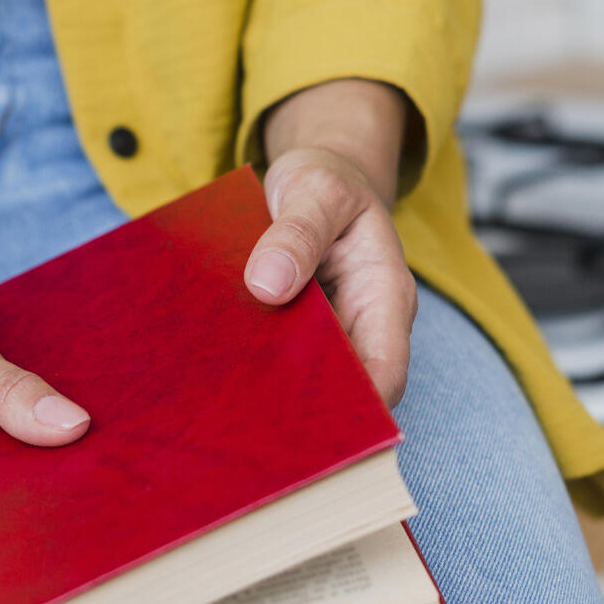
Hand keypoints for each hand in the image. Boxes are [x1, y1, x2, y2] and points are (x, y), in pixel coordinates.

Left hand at [248, 80, 418, 405]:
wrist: (314, 178)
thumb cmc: (327, 181)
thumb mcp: (316, 189)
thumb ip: (297, 232)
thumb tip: (267, 285)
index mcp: (385, 295)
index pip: (386, 371)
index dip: (359, 407)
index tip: (311, 424)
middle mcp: (363, 323)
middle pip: (346, 388)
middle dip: (308, 411)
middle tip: (250, 424)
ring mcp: (330, 332)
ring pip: (308, 379)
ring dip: (274, 391)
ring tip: (226, 407)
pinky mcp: (297, 331)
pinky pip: (280, 358)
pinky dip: (255, 366)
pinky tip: (217, 375)